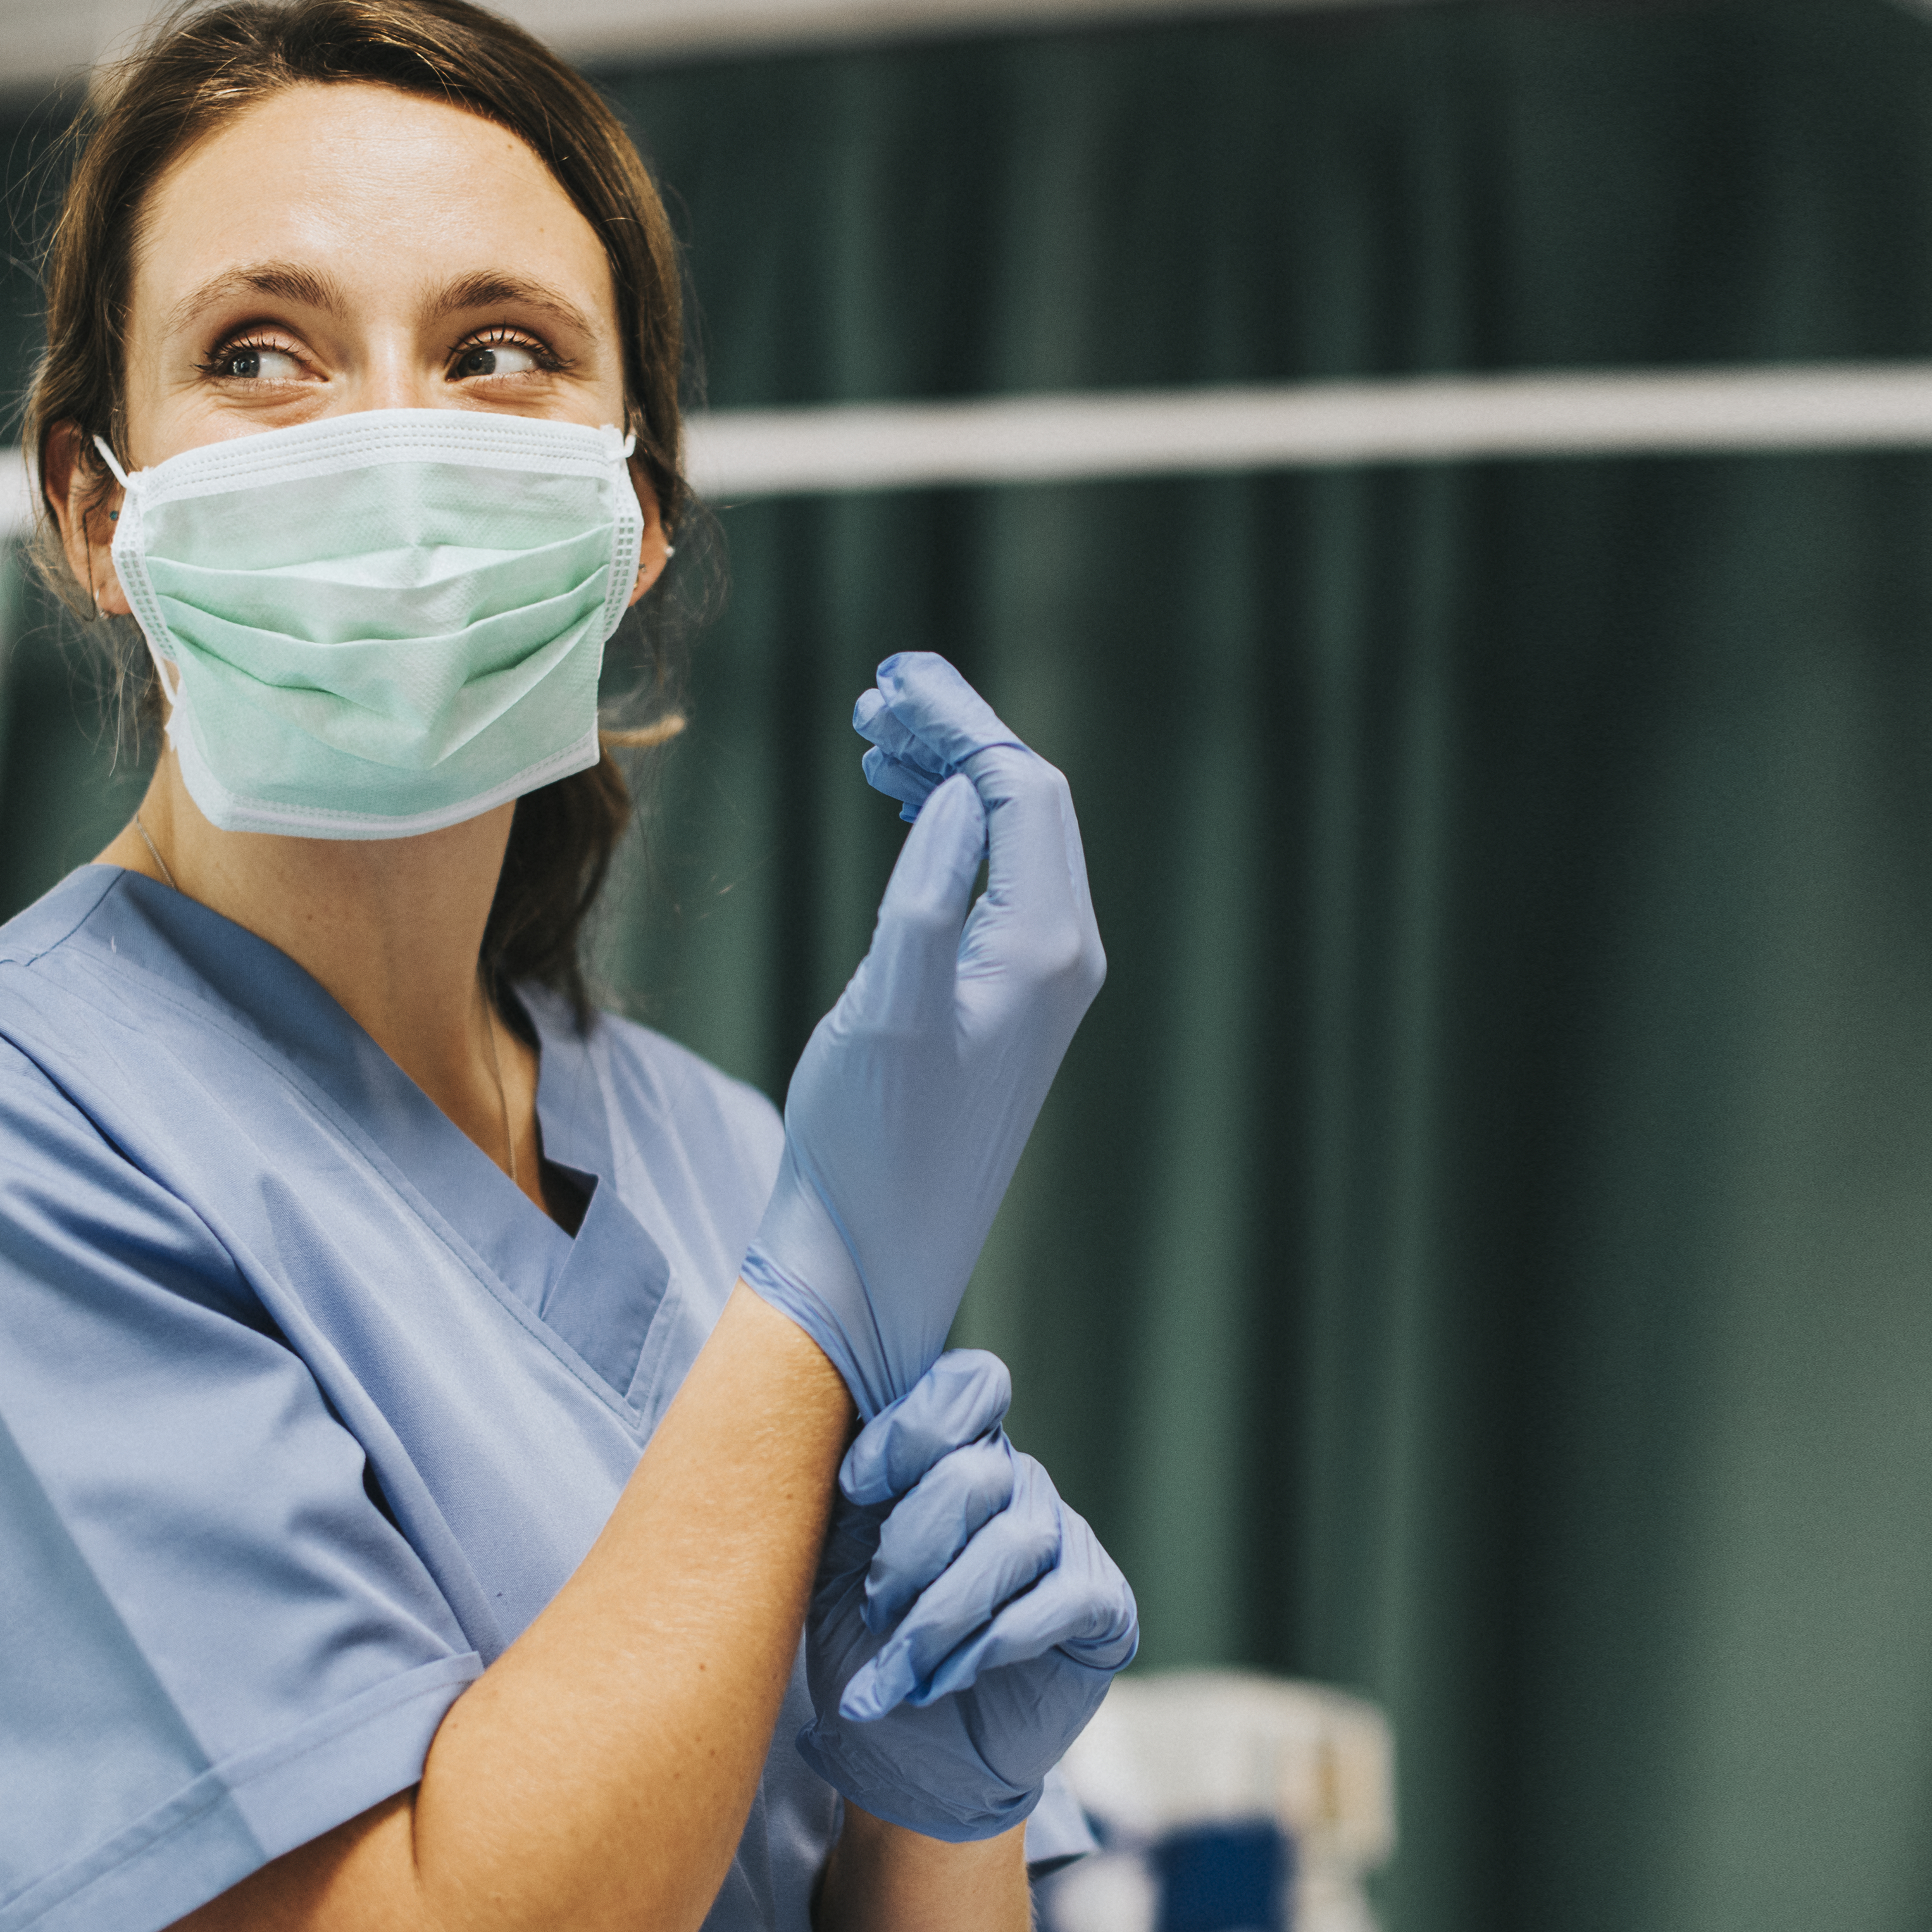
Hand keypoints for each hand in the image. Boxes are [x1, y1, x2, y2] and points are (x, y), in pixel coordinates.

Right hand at [740, 653, 1105, 1419]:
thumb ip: (927, 895)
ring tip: (873, 738)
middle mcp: (1062, 957)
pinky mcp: (1006, 1001)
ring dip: (948, 777)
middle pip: (1027, 801)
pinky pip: (993, 881)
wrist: (872, 1252)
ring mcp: (1040, 980)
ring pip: (1009, 838)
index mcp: (1044, 948)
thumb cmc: (869, 1144)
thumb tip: (958, 798)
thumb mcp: (886, 1009)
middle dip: (956, 736)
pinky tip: (900, 808)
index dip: (962, 722)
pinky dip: (948, 829)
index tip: (891, 680)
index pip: (1024, 789)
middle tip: (874, 697)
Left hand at [799, 1350, 1139, 1842]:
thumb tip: (836, 1445)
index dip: (912, 1428)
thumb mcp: (833, 1566)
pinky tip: (949, 1679)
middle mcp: (1018, 1485)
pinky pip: (1061, 1599)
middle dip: (910, 1548)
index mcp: (953, 1457)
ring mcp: (1066, 1543)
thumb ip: (848, 1499)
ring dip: (940, 1615)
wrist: (904, 1758)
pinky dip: (993, 1643)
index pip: (967, 1387)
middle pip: (978, 1472)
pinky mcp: (1102, 1606)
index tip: (854, 1489)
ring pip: (1014, 1543)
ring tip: (898, 1672)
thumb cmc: (863, 1650)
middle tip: (873, 1612)